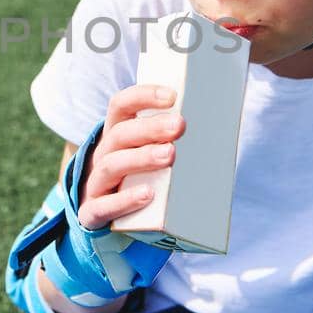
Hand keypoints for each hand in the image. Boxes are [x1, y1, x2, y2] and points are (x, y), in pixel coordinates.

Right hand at [78, 83, 185, 229]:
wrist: (105, 216)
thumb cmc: (137, 179)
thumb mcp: (148, 155)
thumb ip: (172, 143)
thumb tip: (220, 133)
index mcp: (116, 134)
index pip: (121, 105)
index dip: (143, 96)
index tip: (172, 96)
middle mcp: (103, 154)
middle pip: (120, 134)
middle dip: (150, 128)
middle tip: (180, 126)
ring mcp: (95, 183)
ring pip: (111, 165)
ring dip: (141, 158)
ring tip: (169, 155)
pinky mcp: (93, 212)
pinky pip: (104, 206)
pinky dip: (125, 200)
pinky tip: (148, 195)